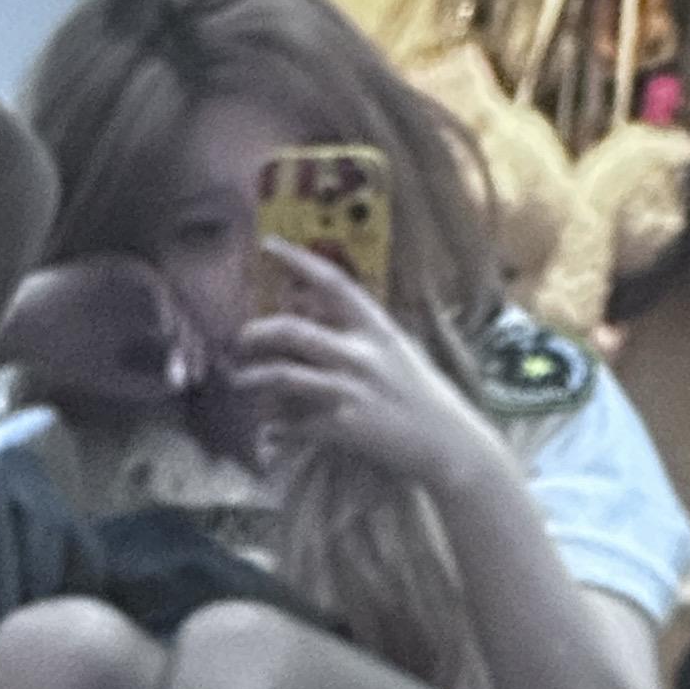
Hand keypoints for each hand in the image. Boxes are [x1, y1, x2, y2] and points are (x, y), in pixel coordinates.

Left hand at [232, 238, 509, 504]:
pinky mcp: (344, 427)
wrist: (449, 445)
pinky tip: (269, 432)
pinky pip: (297, 424)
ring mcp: (350, 390)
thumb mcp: (399, 353)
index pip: (332, 283)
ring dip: (254, 378)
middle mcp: (361, 355)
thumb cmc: (425, 397)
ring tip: (240, 380)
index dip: (297, 259)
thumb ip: (363, 335)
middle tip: (242, 338)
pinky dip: (279, 429)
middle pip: (292, 331)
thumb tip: (321, 318)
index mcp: (377, 329)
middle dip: (258, 332)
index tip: (267, 243)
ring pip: (284, 377)